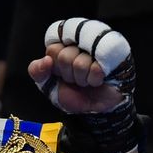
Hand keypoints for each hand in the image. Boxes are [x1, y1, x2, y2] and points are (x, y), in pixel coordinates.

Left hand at [29, 18, 138, 152]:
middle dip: (69, 74)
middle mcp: (81, 42)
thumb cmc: (73, 93)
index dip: (56, 66)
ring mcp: (98, 47)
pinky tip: (97, 80)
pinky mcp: (115, 55)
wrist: (96, 109)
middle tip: (77, 78)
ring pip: (80, 62)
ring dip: (82, 79)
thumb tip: (46, 60)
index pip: (53, 49)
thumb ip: (37, 70)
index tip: (62, 73)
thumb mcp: (47, 84)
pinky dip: (94, 80)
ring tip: (87, 80)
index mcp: (64, 46)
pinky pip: (96, 68)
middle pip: (65, 56)